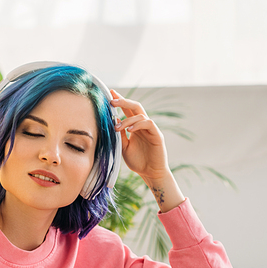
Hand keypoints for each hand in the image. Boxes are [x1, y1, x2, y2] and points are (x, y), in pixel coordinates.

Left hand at [111, 91, 184, 211]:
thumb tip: (111, 122)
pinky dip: (138, 124)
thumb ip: (119, 135)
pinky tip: (130, 130)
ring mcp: (151, 129)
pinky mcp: (157, 135)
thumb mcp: (123, 147)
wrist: (150, 174)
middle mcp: (143, 125)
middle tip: (111, 101)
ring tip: (117, 127)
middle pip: (135, 107)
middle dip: (123, 102)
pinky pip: (149, 124)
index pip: (127, 110)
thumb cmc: (138, 161)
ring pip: (140, 115)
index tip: (109, 93)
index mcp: (135, 127)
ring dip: (127, 119)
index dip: (120, 101)